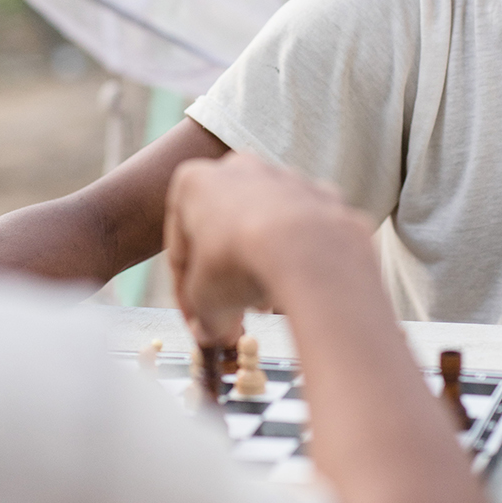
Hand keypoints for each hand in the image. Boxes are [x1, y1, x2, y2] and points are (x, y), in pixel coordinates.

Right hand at [164, 152, 372, 346]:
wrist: (305, 246)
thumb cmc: (239, 262)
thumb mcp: (205, 302)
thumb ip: (203, 317)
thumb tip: (211, 333)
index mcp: (194, 184)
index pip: (181, 249)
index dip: (185, 294)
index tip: (196, 321)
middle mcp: (237, 169)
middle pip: (223, 234)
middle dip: (225, 279)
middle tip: (230, 316)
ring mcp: (283, 177)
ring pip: (263, 229)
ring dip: (260, 267)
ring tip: (264, 305)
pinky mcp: (319, 195)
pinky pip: (301, 231)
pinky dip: (296, 257)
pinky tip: (295, 287)